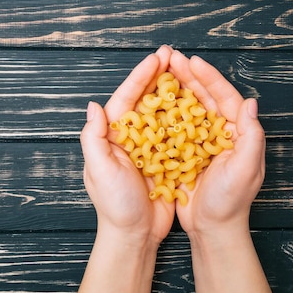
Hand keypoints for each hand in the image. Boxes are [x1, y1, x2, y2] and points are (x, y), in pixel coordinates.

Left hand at [80, 45, 175, 244]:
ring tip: (189, 73)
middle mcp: (130, 138)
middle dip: (158, 77)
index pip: (126, 99)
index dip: (141, 77)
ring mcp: (149, 148)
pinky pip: (177, 134)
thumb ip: (94, 139)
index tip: (156, 59)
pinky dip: (187, 118)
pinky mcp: (166, 160)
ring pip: (164, 113)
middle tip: (174, 56)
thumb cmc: (114, 206)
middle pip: (146, 100)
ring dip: (174, 92)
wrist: (135, 236)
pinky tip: (199, 105)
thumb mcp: (100, 171)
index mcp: (112, 137)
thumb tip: (93, 106)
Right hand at [168, 50, 265, 238]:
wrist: (212, 230)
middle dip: (189, 76)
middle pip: (205, 97)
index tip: (193, 61)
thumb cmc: (231, 202)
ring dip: (176, 89)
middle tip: (171, 58)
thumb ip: (251, 136)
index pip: (225, 97)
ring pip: (189, 108)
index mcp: (237, 133)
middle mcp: (221, 133)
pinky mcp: (187, 153)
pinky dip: (165, 112)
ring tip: (160, 71)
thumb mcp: (245, 169)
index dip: (209, 78)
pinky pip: (176, 126)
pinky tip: (152, 101)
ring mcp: (203, 142)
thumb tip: (250, 103)